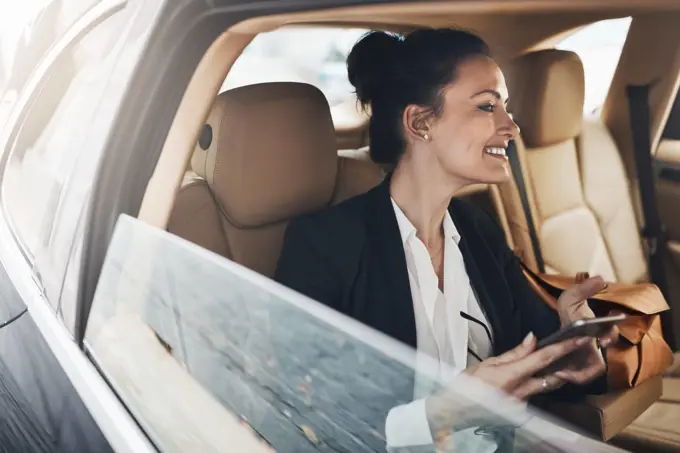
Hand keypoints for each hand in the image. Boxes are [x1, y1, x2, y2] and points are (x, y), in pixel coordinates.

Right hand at [425, 333, 589, 434]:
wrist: (455, 411)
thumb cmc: (466, 385)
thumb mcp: (488, 363)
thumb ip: (514, 353)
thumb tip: (532, 339)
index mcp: (512, 376)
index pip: (544, 359)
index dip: (564, 348)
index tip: (581, 339)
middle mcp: (522, 392)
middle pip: (554, 377)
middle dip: (567, 364)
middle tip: (577, 350)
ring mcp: (523, 404)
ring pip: (546, 387)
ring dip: (552, 374)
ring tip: (558, 361)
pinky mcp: (521, 411)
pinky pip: (534, 394)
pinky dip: (537, 384)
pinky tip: (533, 377)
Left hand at [554, 276, 618, 383]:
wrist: (558, 330)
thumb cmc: (569, 315)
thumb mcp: (571, 299)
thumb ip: (583, 290)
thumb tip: (600, 279)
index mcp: (599, 330)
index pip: (611, 334)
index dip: (609, 337)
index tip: (603, 339)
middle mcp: (597, 348)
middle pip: (603, 359)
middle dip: (591, 366)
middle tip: (576, 363)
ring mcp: (588, 361)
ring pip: (590, 374)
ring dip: (579, 374)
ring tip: (562, 371)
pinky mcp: (577, 371)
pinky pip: (578, 380)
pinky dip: (569, 378)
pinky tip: (556, 373)